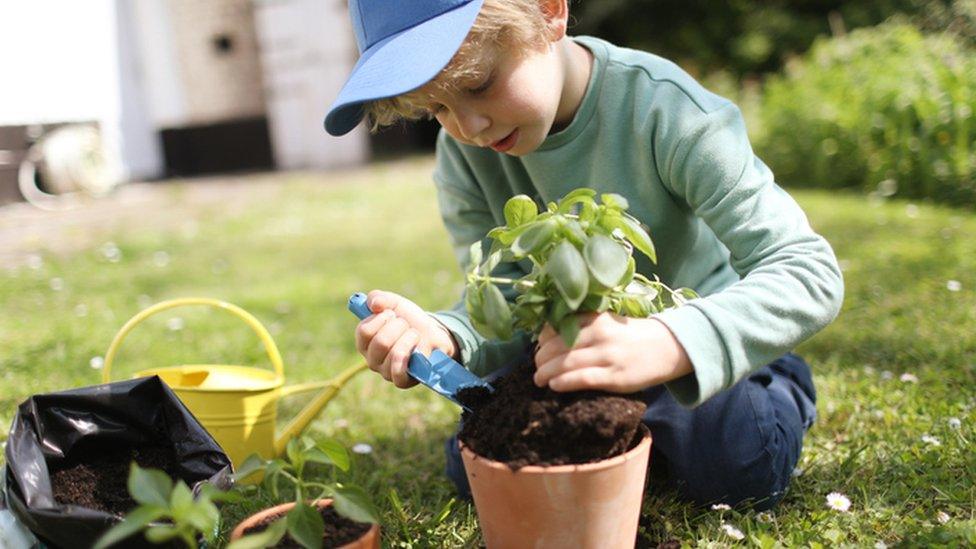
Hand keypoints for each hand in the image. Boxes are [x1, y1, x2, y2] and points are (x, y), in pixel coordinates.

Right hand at [354, 290, 458, 387]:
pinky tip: (418, 348)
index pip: (364, 331)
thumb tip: (374, 303)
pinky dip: (413, 355)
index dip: (381, 318)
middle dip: (399, 326)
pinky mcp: (401, 381)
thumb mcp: (394, 303)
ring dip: (410, 338)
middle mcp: (371, 359)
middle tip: (406, 324)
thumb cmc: (409, 321)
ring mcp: (385, 372)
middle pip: (380, 342)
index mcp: (365, 342)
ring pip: (395, 353)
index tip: (392, 314)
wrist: (434, 334)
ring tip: (415, 335)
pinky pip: (399, 372)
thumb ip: (379, 298)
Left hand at [533, 312, 692, 392]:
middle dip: (541, 359)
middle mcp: (600, 334)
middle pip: (557, 346)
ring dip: (546, 373)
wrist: (667, 347)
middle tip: (536, 367)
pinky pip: (582, 379)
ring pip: (566, 363)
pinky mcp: (615, 377)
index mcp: (596, 318)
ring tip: (539, 379)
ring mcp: (608, 356)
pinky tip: (554, 386)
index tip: (539, 348)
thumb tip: (549, 337)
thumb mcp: (608, 322)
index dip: (543, 339)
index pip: (557, 326)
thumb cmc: (631, 336)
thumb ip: (584, 325)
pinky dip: (564, 382)